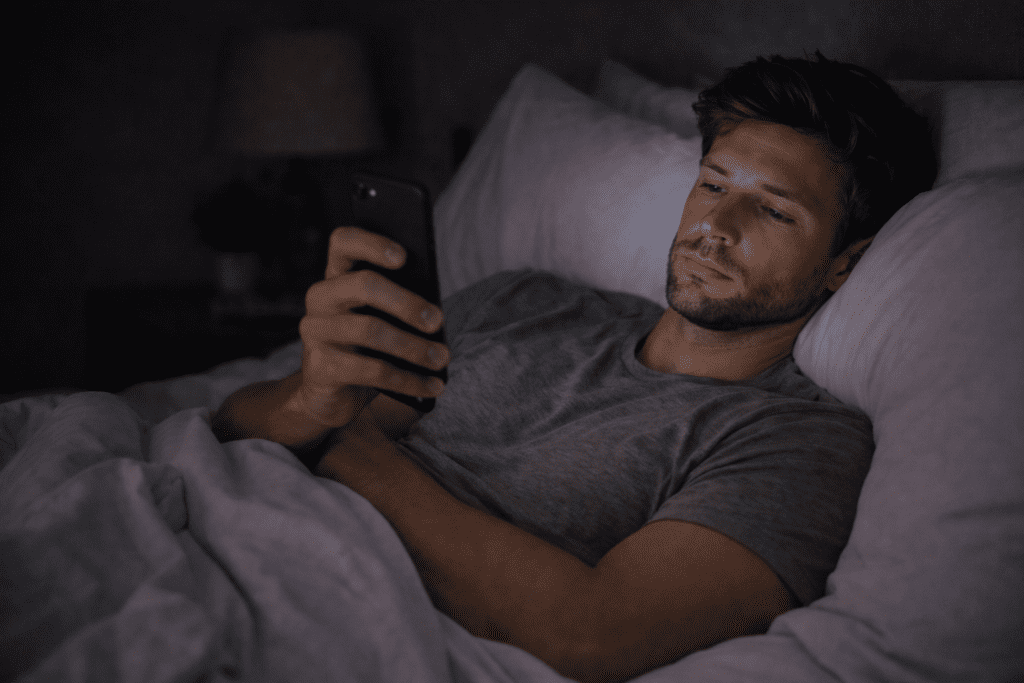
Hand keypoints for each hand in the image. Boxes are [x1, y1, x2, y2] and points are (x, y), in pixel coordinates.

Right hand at [295, 226, 448, 427]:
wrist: (332, 396)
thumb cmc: (367, 349)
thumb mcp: (382, 321)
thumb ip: (398, 306)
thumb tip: (435, 312)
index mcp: (337, 276)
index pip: (344, 242)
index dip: (372, 244)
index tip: (404, 258)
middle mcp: (321, 298)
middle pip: (363, 285)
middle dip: (406, 302)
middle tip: (438, 321)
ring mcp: (315, 332)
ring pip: (369, 330)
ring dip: (413, 347)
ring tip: (441, 359)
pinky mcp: (319, 367)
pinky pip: (370, 370)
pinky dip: (407, 379)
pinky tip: (430, 386)